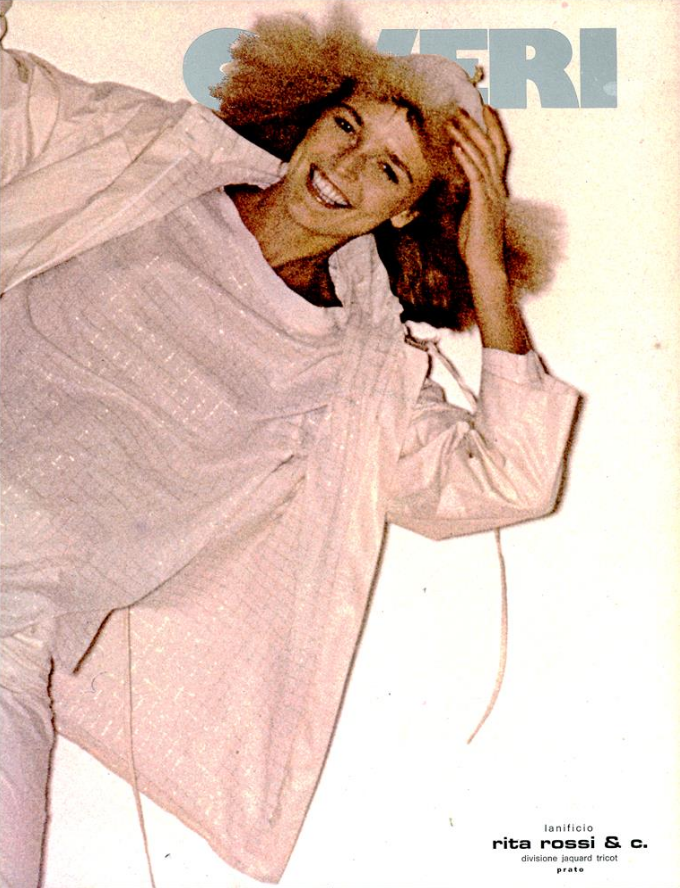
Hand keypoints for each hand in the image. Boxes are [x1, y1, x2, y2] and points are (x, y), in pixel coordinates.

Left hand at [449, 105, 508, 282]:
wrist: (485, 264)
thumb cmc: (476, 243)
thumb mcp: (472, 213)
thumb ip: (470, 196)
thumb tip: (462, 183)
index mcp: (496, 187)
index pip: (498, 150)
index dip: (492, 127)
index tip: (483, 107)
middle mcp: (497, 186)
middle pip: (492, 145)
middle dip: (481, 122)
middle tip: (467, 102)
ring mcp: (492, 194)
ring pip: (482, 156)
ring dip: (468, 135)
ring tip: (454, 118)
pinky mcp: (483, 203)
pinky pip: (475, 175)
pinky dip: (465, 158)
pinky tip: (455, 145)